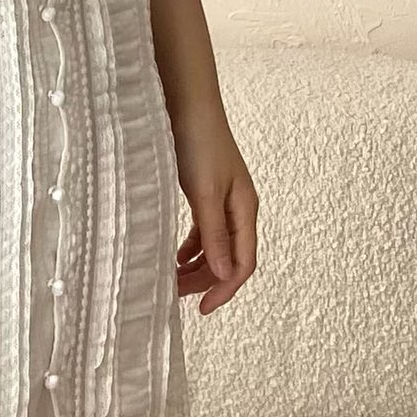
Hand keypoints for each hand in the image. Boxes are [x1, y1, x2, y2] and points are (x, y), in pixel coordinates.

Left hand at [169, 101, 258, 315]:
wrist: (188, 105)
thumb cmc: (198, 145)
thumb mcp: (205, 193)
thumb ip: (214, 235)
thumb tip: (225, 275)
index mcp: (245, 210)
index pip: (243, 264)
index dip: (224, 290)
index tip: (202, 310)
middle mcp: (238, 209)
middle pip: (229, 259)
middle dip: (206, 281)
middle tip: (176, 297)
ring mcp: (223, 201)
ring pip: (215, 247)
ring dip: (196, 266)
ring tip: (171, 280)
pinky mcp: (207, 193)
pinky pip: (204, 231)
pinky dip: (191, 247)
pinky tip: (174, 255)